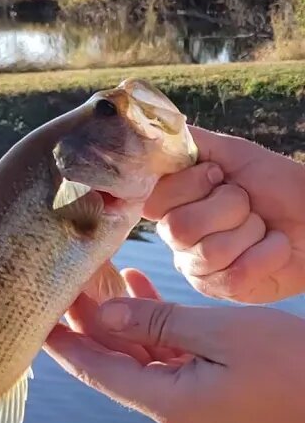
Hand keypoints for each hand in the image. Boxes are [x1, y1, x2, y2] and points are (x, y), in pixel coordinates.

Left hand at [44, 268, 304, 422]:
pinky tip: (140, 290)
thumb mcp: (220, 333)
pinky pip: (169, 360)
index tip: (30, 315)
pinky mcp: (214, 397)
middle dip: (86, 322)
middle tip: (62, 280)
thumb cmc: (293, 366)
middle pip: (112, 362)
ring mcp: (193, 407)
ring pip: (139, 358)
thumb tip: (104, 313)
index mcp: (166, 402)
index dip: (59, 342)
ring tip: (96, 276)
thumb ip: (157, 321)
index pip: (93, 370)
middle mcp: (171, 411)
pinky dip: (152, 328)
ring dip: (119, 320)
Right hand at [143, 126, 304, 303]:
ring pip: (209, 252)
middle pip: (180, 228)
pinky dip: (268, 253)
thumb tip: (145, 133)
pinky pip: (235, 274)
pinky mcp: (223, 289)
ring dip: (251, 231)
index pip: (154, 201)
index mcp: (172, 205)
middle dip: (230, 207)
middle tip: (247, 203)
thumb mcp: (231, 152)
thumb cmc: (277, 185)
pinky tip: (275, 247)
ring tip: (263, 227)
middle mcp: (177, 238)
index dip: (191, 186)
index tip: (219, 177)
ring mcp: (197, 267)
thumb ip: (185, 143)